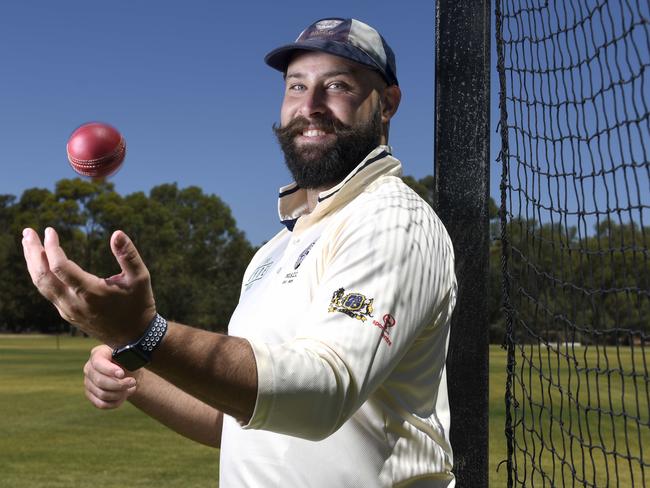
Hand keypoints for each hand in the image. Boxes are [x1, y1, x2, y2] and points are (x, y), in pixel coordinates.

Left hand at [21, 227, 155, 344]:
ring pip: (41, 284)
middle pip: (42, 275)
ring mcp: (68, 310)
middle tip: (27, 232)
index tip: (50, 231)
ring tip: (28, 243)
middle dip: (33, 251)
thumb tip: (117, 233)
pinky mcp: (68, 314)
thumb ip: (128, 255)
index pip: (60, 267)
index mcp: (90, 292)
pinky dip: (40, 275)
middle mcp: (74, 303)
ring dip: (32, 263)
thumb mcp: (140, 278)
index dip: (52, 247)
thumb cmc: (139, 305)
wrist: (134, 338)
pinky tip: (40, 263)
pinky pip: (47, 292)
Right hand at [84, 345, 137, 408]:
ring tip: (130, 388)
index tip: (122, 374)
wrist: (127, 373)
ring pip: (102, 394)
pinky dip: (115, 402)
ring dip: (119, 394)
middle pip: (100, 381)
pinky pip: (101, 404)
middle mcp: (89, 368)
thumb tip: (125, 368)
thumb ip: (126, 359)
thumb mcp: (128, 357)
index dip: (110, 370)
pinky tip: (123, 396)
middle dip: (120, 384)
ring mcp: (88, 382)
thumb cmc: (127, 363)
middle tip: (132, 382)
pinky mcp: (90, 394)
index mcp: (98, 354)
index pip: (98, 363)